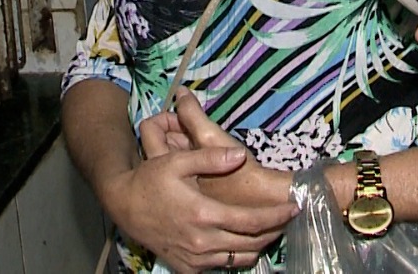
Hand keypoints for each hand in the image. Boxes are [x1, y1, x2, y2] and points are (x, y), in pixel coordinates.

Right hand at [103, 97, 296, 273]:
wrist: (123, 205)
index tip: (294, 207)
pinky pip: (221, 266)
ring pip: (239, 259)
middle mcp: (202, 241)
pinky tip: (242, 242)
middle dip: (275, 231)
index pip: (252, 222)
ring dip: (258, 246)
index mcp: (203, 214)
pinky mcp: (187, 267)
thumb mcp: (177, 161)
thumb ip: (211, 157)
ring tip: (270, 230)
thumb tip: (239, 155)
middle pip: (252, 243)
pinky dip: (236, 257)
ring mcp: (194, 258)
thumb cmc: (150, 180)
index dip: (277, 216)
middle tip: (288, 219)